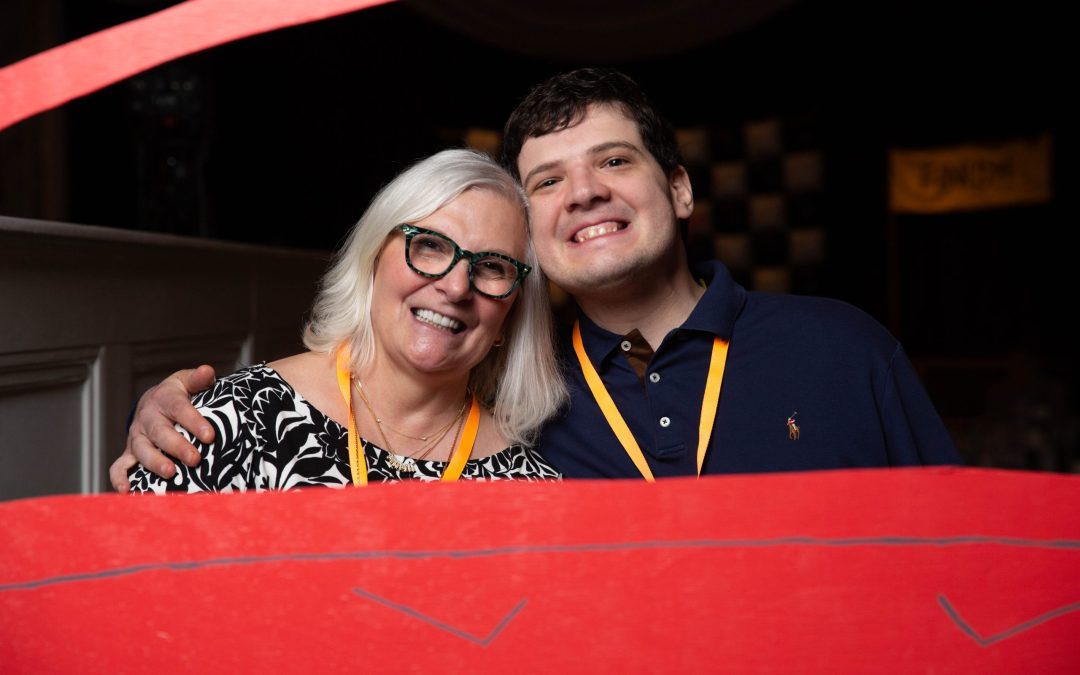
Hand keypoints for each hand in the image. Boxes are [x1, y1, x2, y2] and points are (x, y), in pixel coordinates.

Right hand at [109, 365, 216, 491]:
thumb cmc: (178, 394)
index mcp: (164, 399)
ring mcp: (137, 436)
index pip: (179, 409)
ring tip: (170, 473)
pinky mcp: (130, 452)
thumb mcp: (188, 382)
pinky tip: (128, 491)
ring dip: (154, 462)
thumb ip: (199, 379)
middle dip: (177, 447)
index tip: (210, 436)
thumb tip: (208, 371)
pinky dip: (120, 478)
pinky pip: (120, 466)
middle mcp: (148, 418)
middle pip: (161, 433)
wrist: (154, 402)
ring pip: (142, 450)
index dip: (194, 422)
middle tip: (195, 459)